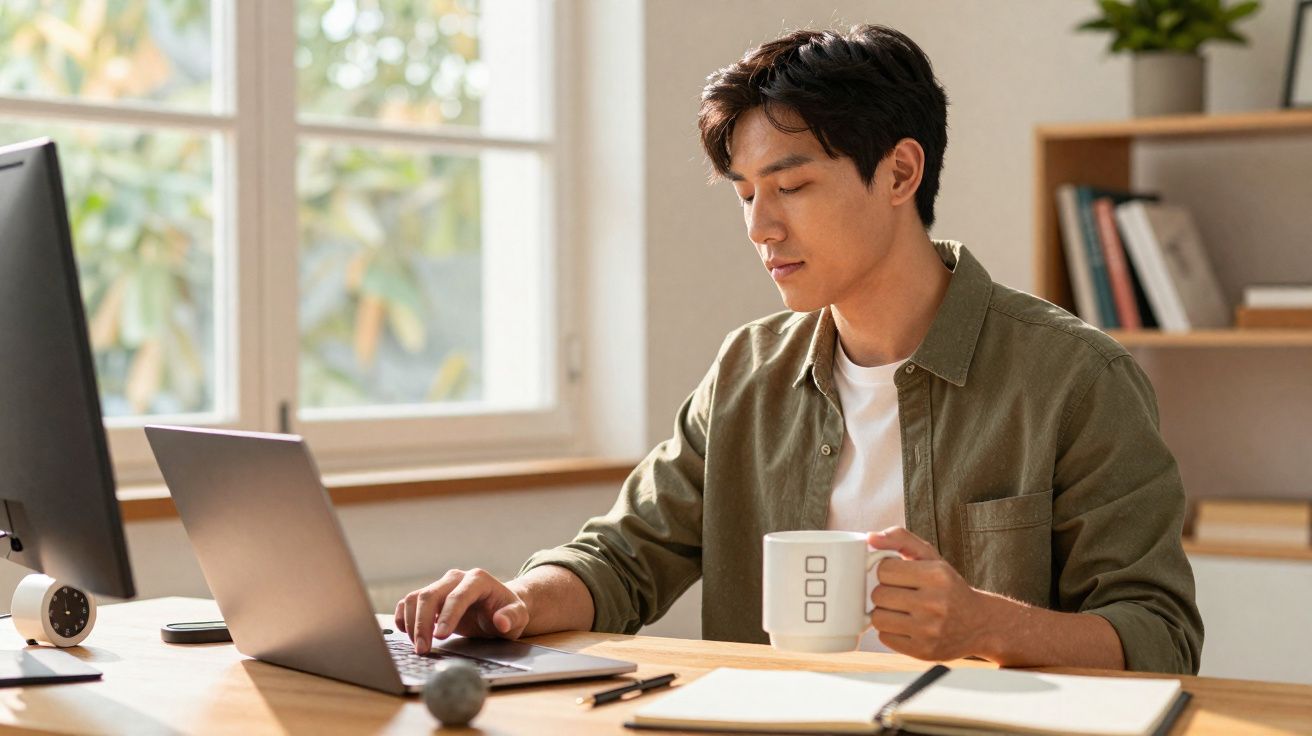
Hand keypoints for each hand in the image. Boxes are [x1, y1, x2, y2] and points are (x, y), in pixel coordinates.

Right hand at [394, 568, 530, 653]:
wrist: (499, 607)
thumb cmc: (508, 611)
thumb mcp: (519, 617)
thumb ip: (512, 617)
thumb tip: (501, 621)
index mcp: (478, 580)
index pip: (458, 596)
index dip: (447, 616)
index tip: (440, 636)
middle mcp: (456, 578)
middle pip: (430, 595)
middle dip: (423, 624)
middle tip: (423, 650)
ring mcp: (441, 585)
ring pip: (416, 598)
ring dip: (412, 623)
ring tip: (419, 648)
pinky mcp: (430, 596)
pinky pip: (409, 602)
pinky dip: (404, 617)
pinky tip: (406, 633)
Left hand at [867, 527, 989, 661]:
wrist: (980, 624)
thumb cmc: (949, 587)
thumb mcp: (931, 557)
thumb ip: (901, 539)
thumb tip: (870, 537)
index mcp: (937, 575)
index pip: (884, 569)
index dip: (888, 571)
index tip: (899, 576)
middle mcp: (935, 603)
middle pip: (878, 594)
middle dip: (885, 592)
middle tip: (901, 594)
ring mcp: (929, 630)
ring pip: (877, 617)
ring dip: (885, 613)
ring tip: (902, 610)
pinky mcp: (923, 651)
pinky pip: (884, 638)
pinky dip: (891, 631)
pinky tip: (907, 626)